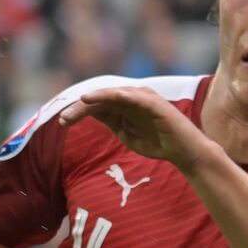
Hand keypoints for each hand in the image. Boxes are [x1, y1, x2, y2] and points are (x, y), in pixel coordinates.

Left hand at [59, 86, 212, 173]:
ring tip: (79, 104)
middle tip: (63, 119)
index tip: (62, 121)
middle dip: (81, 107)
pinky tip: (103, 97)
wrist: (184, 152)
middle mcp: (133, 98)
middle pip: (102, 98)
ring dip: (96, 99)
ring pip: (114, 94)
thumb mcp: (127, 134)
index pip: (98, 105)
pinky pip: (134, 96)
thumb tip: (91, 113)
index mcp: (125, 106)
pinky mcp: (155, 103)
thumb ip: (112, 122)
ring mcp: (144, 99)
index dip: (79, 111)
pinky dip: (118, 95)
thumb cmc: (158, 144)